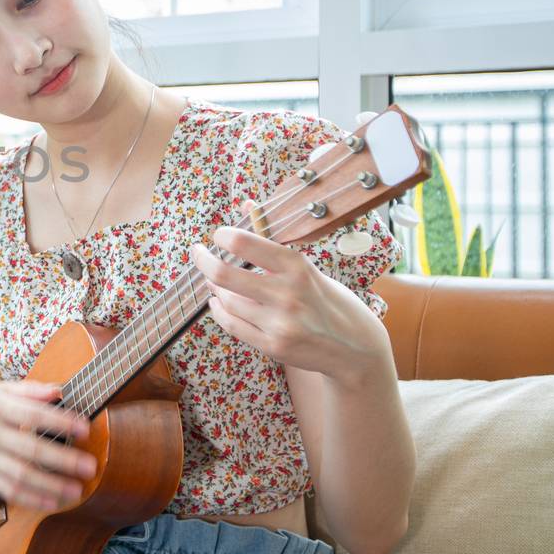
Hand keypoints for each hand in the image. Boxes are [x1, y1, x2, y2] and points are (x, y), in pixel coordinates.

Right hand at [0, 380, 97, 511]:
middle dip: (63, 460)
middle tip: (90, 466)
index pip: (33, 415)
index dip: (60, 422)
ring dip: (51, 485)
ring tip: (77, 490)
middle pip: (30, 449)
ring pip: (21, 475)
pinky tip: (53, 502)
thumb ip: (29, 390)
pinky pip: (9, 490)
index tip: (85, 428)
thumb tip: (59, 390)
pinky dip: (31, 498)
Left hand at [190, 201, 387, 381]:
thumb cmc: (331, 301)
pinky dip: (219, 309)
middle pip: (224, 274)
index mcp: (297, 267)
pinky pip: (231, 324)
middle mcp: (287, 295)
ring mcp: (279, 324)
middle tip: (198, 253)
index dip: (223, 235)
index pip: (244, 243)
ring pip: (225, 300)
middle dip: (203, 260)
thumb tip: (245, 204)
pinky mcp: (272, 346)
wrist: (356, 349)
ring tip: (216, 280)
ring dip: (215, 287)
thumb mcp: (308, 267)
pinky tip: (217, 301)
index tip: (218, 234)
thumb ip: (272, 241)